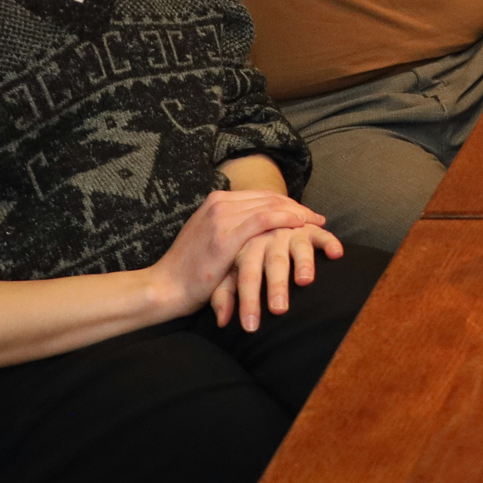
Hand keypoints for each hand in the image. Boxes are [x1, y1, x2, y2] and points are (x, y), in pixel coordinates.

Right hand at [149, 190, 330, 321]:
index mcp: (215, 202)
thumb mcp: (210, 239)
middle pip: (269, 198)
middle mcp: (219, 204)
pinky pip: (264, 219)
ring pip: (270, 205)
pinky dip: (286, 219)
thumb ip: (231, 228)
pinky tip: (301, 225)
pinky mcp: (225, 235)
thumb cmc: (189, 271)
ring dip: (297, 213)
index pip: (261, 196)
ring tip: (316, 224)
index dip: (286, 203)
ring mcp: (222, 217)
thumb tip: (257, 230)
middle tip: (317, 219)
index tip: (305, 214)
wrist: (165, 287)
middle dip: (296, 207)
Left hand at [208, 221, 345, 331]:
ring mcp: (290, 231)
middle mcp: (269, 237)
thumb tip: (221, 322)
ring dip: (304, 262)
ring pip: (298, 246)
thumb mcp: (226, 271)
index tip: (251, 326)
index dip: (248, 300)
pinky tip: (336, 254)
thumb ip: (223, 294)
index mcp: (246, 247)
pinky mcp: (309, 228)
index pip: (246, 275)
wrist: (254, 216)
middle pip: (273, 261)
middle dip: (276, 285)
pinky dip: (329, 242)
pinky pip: (320, 234)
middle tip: (278, 310)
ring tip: (305, 281)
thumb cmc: (239, 253)